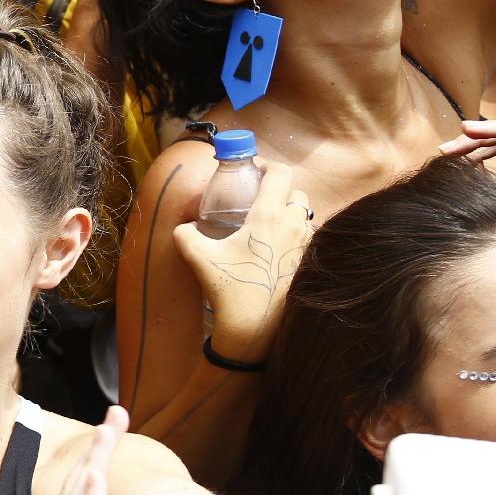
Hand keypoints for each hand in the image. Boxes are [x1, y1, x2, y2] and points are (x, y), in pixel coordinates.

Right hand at [173, 159, 312, 362]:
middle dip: (280, 191)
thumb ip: (186, 234)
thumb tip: (185, 227)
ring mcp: (306, 246)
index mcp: (268, 216)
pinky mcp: (310, 264)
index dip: (268, 165)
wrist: (255, 329)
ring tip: (268, 227)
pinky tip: (276, 252)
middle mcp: (293, 226)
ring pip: (304, 216)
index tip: (254, 170)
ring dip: (289, 214)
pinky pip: (307, 239)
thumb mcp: (199, 258)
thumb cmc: (230, 289)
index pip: (280, 174)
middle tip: (260, 200)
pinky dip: (295, 237)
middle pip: (297, 193)